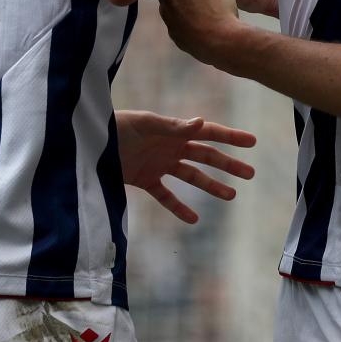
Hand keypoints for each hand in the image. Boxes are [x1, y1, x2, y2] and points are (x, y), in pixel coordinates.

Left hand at [115, 109, 254, 224]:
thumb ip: (173, 127)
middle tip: (250, 174)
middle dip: (229, 164)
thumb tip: (201, 123)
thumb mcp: (145, 124)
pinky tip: (194, 218)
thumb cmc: (116, 126)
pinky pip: (166, 196)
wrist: (88, 142)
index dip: (231, 137)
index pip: (209, 133)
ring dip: (211, 185)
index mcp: (174, 130)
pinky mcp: (144, 179)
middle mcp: (171, 147)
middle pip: (206, 157)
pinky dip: (179, 207)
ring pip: (192, 177)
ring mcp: (159, 164)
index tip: (252, 142)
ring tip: (231, 196)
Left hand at [157, 0, 242, 69]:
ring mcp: (171, 27)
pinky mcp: (180, 41)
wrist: (222, 43)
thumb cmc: (216, 7)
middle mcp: (164, 8)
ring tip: (212, 6)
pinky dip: (194, 22)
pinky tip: (210, 22)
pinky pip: (185, 26)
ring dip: (191, 6)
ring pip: (179, 11)